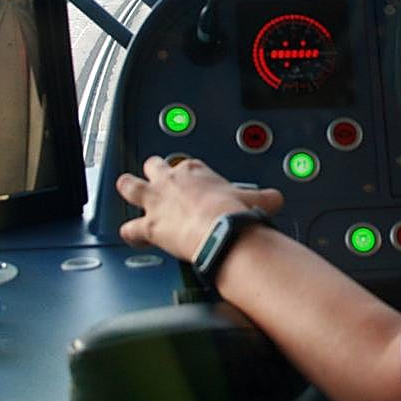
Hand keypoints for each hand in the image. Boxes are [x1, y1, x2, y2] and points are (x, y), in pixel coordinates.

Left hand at [116, 156, 284, 262]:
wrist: (221, 230)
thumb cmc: (234, 212)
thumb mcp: (255, 198)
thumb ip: (263, 196)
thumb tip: (276, 199)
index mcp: (196, 170)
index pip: (187, 164)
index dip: (189, 173)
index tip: (194, 182)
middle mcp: (172, 181)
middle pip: (154, 166)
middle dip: (153, 169)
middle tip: (155, 174)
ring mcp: (157, 202)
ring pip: (130, 186)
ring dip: (127, 187)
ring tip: (124, 186)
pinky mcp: (149, 225)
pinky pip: (130, 229)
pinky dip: (129, 233)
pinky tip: (130, 235)